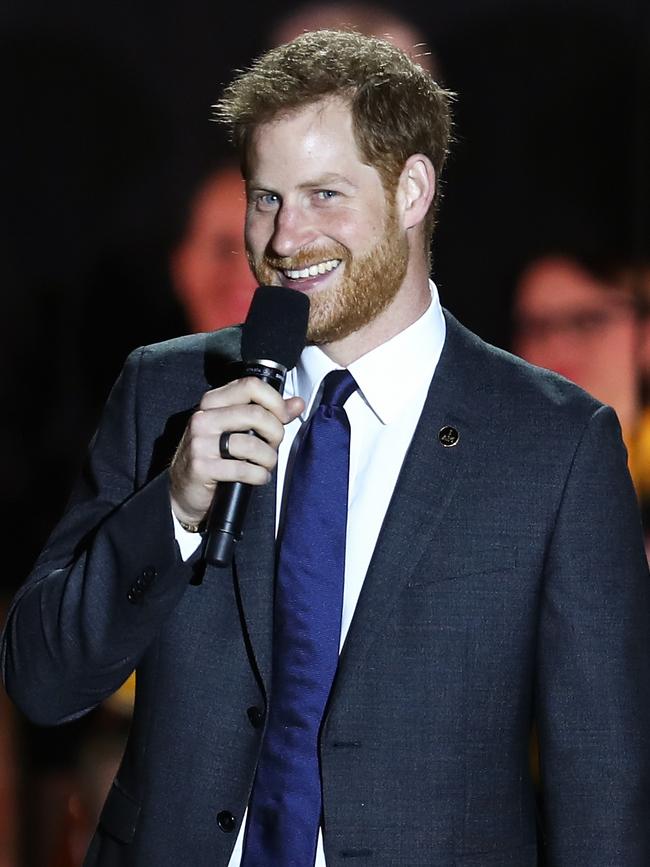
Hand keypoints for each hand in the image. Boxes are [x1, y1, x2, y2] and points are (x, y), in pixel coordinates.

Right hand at [169, 377, 303, 525]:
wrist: (183, 489)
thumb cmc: (213, 456)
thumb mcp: (236, 429)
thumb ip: (267, 414)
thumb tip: (296, 403)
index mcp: (213, 402)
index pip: (250, 386)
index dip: (275, 401)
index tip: (284, 416)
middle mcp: (204, 418)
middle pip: (256, 414)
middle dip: (275, 433)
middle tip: (273, 446)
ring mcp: (200, 442)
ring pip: (252, 443)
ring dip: (268, 459)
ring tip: (265, 465)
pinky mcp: (201, 466)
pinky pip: (243, 469)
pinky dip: (258, 476)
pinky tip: (257, 477)